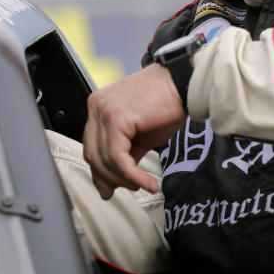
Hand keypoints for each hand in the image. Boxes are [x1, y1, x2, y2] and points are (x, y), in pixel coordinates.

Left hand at [83, 63, 186, 198]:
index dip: (100, 173)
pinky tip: (146, 182)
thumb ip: (125, 155)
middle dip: (109, 178)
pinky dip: (133, 175)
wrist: (182, 84)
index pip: (91, 147)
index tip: (110, 189)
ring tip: (143, 184)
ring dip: (125, 179)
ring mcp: (103, 111)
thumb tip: (115, 180)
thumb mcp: (140, 136)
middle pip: (93, 154)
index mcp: (98, 108)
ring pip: (104, 159)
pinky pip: (118, 157)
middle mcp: (96, 107)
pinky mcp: (115, 118)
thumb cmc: (166, 103)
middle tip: (129, 189)